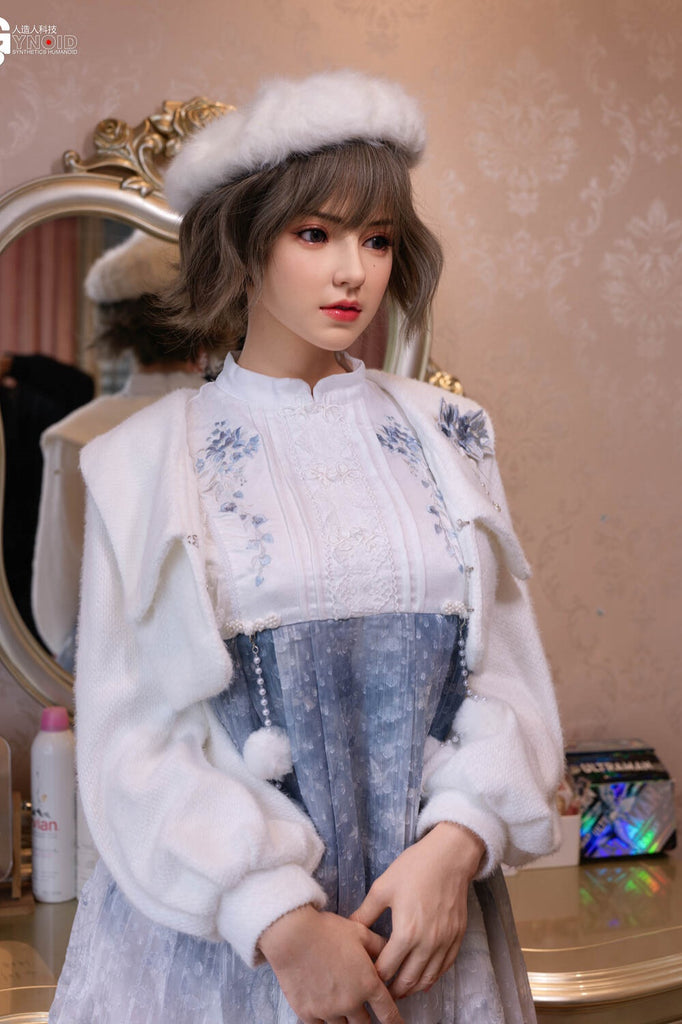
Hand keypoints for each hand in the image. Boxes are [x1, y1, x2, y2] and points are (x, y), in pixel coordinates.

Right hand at [258, 904, 403, 1023]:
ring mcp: (328, 1010)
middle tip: (361, 1005)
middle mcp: (350, 1002)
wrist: (292, 936)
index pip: (388, 1012)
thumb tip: (389, 950)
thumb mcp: (359, 932)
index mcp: (367, 984)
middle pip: (364, 1023)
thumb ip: (378, 945)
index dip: (395, 1021)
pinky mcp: (308, 1013)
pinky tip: (323, 1009)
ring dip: (345, 1018)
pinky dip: (324, 1020)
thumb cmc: (326, 930)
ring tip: (340, 1003)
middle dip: (366, 1016)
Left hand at [351, 823, 484, 999]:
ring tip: (399, 989)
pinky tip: (423, 978)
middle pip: (408, 981)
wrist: (449, 856)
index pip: (387, 969)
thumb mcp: (383, 888)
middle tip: (380, 992)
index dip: (374, 978)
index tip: (365, 979)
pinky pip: (444, 968)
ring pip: (428, 979)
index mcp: (406, 933)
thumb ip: (365, 913)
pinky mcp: (457, 938)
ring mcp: (445, 943)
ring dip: (412, 988)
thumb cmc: (415, 868)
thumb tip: (349, 927)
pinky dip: (432, 977)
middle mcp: (428, 944)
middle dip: (392, 990)